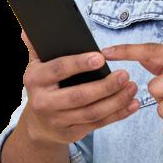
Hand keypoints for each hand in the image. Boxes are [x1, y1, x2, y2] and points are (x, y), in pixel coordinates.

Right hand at [19, 29, 139, 145]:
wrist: (38, 124)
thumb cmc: (45, 85)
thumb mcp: (36, 65)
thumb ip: (37, 46)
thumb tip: (30, 28)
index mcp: (35, 80)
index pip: (58, 70)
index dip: (80, 64)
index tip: (101, 57)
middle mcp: (44, 103)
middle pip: (78, 96)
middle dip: (105, 86)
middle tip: (125, 74)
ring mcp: (58, 121)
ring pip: (92, 112)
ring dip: (116, 100)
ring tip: (132, 86)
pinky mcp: (72, 133)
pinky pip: (98, 124)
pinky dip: (118, 114)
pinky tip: (132, 104)